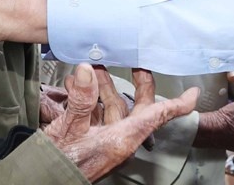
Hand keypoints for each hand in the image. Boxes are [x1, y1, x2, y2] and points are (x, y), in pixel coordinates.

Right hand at [45, 64, 197, 180]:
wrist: (41, 181)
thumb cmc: (60, 164)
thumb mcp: (69, 130)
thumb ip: (81, 100)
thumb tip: (87, 71)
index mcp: (123, 139)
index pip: (158, 116)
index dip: (177, 104)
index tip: (192, 92)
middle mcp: (119, 140)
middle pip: (137, 108)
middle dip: (136, 83)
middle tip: (135, 61)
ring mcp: (105, 141)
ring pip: (113, 108)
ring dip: (104, 86)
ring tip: (92, 67)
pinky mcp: (91, 142)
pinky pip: (96, 115)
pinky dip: (89, 99)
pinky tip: (75, 86)